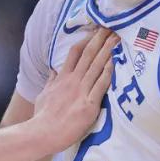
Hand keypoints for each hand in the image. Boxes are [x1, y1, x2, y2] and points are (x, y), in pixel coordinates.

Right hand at [33, 27, 116, 150]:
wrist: (42, 133)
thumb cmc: (42, 117)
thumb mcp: (44, 95)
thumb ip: (51, 81)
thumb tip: (54, 71)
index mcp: (61, 78)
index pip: (74, 53)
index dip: (86, 40)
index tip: (95, 32)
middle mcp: (72, 81)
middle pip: (88, 55)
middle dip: (100, 39)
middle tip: (110, 27)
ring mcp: (81, 92)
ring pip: (96, 66)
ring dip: (107, 51)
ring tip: (116, 38)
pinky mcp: (88, 105)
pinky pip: (101, 85)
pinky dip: (108, 73)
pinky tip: (115, 62)